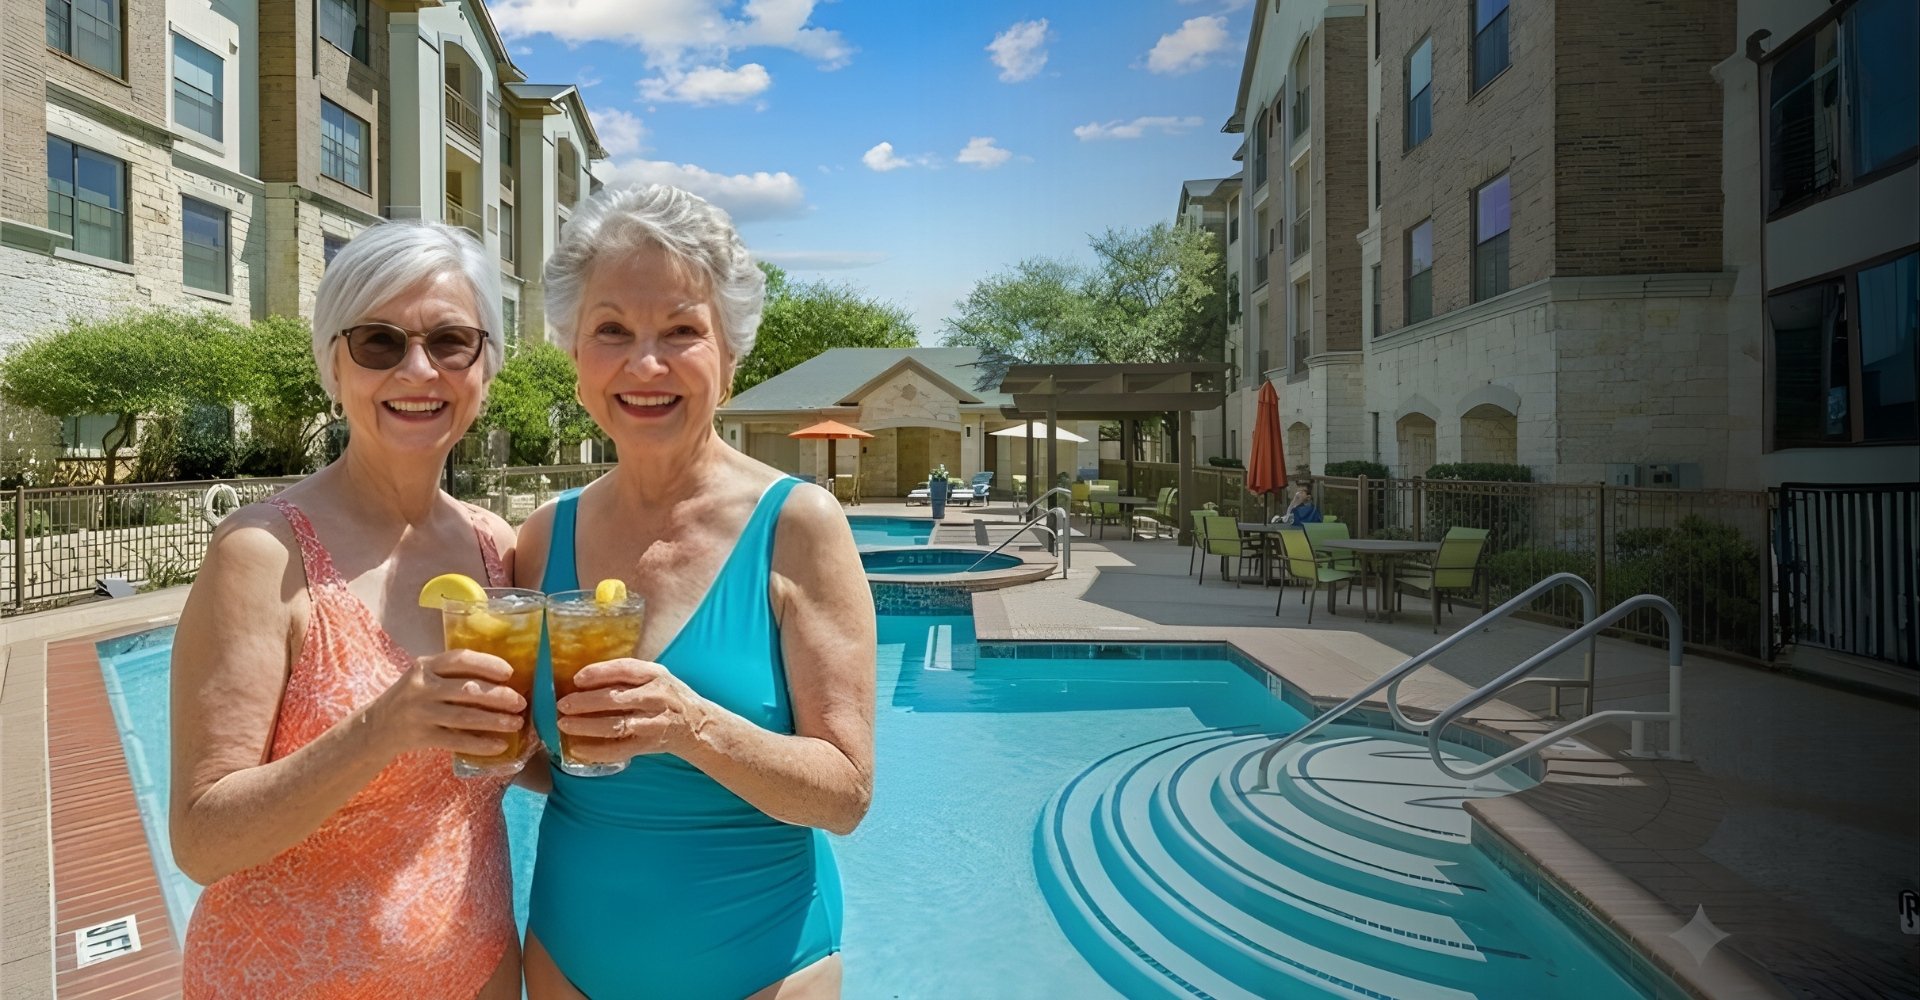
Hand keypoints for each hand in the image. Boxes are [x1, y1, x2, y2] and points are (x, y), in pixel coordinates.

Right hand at [365, 649, 526, 759]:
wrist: (376, 727)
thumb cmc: (411, 697)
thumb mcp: (424, 676)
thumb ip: (451, 674)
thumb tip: (501, 678)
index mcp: (424, 666)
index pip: (460, 659)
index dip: (488, 664)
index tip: (510, 673)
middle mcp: (421, 687)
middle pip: (467, 690)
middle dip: (498, 696)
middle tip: (521, 702)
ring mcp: (420, 713)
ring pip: (464, 717)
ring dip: (495, 721)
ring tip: (516, 723)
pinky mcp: (422, 736)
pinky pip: (457, 741)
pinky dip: (480, 744)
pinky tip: (500, 745)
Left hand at [555, 658, 710, 761]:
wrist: (697, 725)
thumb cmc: (669, 696)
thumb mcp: (656, 676)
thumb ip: (628, 675)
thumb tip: (583, 678)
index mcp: (656, 675)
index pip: (624, 670)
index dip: (599, 673)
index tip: (577, 678)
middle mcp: (656, 697)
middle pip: (615, 699)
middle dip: (585, 702)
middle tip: (563, 705)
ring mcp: (653, 723)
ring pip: (615, 725)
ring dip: (586, 726)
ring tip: (564, 725)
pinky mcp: (648, 744)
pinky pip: (618, 750)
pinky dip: (596, 751)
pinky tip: (578, 749)